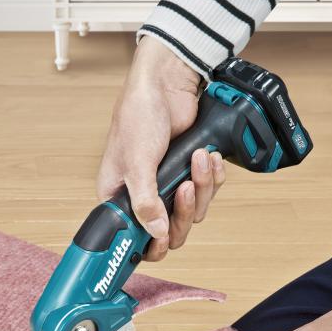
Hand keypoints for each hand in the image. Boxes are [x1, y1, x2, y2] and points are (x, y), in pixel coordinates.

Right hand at [97, 37, 225, 260]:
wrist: (167, 85)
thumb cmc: (138, 116)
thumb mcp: (137, 161)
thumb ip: (144, 200)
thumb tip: (155, 232)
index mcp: (119, 198)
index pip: (134, 238)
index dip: (150, 245)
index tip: (163, 240)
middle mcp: (143, 197)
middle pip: (170, 230)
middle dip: (184, 211)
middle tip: (185, 188)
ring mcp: (168, 188)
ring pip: (193, 212)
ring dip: (201, 187)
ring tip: (198, 159)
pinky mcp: (189, 175)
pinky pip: (207, 192)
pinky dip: (212, 177)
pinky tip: (209, 157)